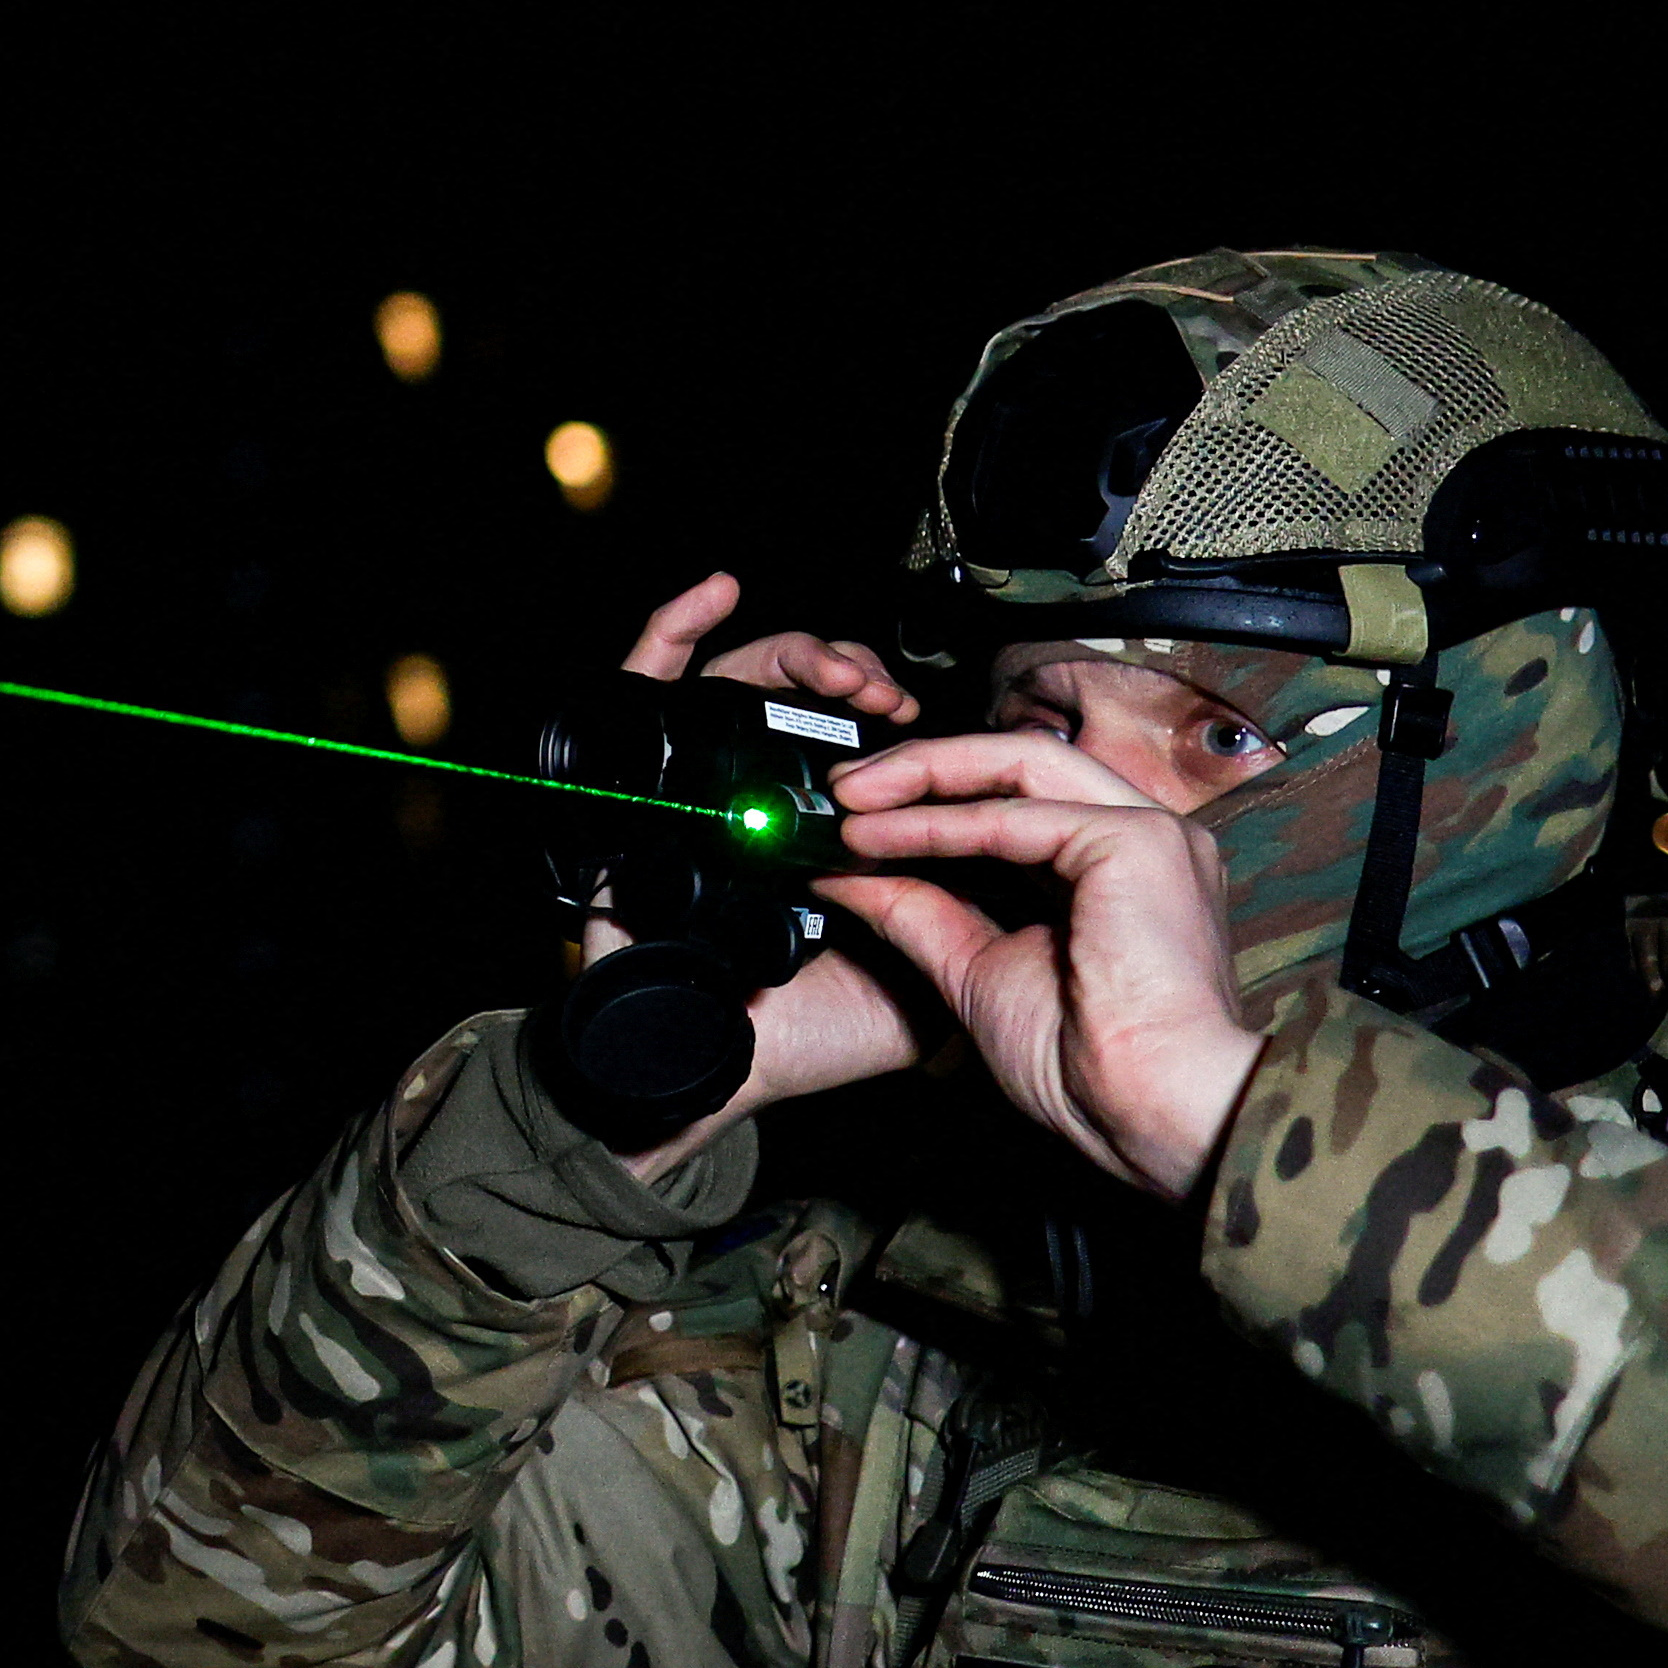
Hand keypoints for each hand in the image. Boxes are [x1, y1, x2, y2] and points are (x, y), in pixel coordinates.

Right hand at [593, 574, 940, 1164]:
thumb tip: (1032, 908)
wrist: (704, 1073)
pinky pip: (646, 679)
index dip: (919, 739)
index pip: (875, 755)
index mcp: (826, 845)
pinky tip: (718, 594)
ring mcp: (695, 786)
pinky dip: (675, 626)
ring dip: (800, 659)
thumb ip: (975, 950)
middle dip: (859, 684)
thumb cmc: (794, 1046)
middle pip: (812, 700)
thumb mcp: (920, 999)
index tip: (958, 747)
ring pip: (745, 675)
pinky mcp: (635, 776)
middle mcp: (759, 803)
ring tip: (842, 676)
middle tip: (890, 704)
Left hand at [814, 727, 1264, 1200]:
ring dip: (925, 774)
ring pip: (1020, 764)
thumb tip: (848, 874)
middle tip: (841, 789)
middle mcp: (1141, 837)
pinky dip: (939, 821)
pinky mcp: (1136, 842)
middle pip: (1020, 764)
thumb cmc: (1086, 1066)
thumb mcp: (978, 969)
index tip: (856, 813)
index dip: (936, 794)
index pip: (1019, 797)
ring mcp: (1149, 832)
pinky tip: (879, 834)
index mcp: (1117, 868)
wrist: (1146, 1112)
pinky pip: (1016, 815)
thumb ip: (922, 912)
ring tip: (849, 798)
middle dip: (923, 767)